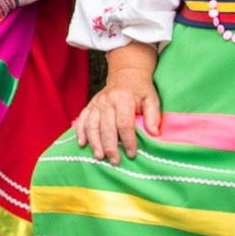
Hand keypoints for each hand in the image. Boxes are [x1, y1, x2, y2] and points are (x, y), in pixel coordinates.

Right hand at [75, 41, 163, 162]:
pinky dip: (80, 132)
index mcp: (123, 98)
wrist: (126, 74)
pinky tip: (82, 144)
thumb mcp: (151, 98)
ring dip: (94, 142)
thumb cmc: (140, 89)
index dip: (128, 140)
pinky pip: (82, 120)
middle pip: (106, 127)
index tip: (132, 154)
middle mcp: (107, 100)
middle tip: (115, 161)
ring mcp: (96, 103)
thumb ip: (153, 115)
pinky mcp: (90, 105)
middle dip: (110, 146)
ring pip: (92, 125)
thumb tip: (154, 133)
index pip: (124, 124)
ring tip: (99, 157)